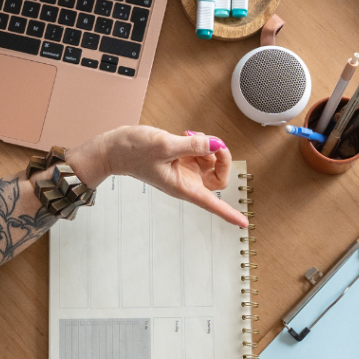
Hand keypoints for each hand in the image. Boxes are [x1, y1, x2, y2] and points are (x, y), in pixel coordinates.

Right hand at [66, 126, 247, 226]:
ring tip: (190, 136)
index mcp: (182, 187)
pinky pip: (201, 152)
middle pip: (218, 178)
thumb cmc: (133, 152)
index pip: (212, 204)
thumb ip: (193, 146)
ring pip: (211, 162)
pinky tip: (186, 136)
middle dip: (220, 158)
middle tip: (212, 143)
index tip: (244, 222)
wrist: (115, 148)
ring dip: (208, 146)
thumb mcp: (165, 145)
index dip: (229, 213)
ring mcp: (184, 170)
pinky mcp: (180, 159)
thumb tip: (216, 144)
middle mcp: (186, 181)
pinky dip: (199, 142)